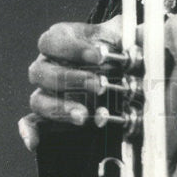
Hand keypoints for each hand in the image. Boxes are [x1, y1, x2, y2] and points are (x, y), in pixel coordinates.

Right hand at [19, 16, 129, 149]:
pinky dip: (30, 132)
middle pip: (42, 72)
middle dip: (72, 79)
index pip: (51, 40)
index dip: (72, 48)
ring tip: (84, 116)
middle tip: (100, 86)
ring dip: (60, 108)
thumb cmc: (115, 48)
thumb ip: (132, 34)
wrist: (115, 68)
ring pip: (38, 100)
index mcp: (59, 40)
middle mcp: (46, 64)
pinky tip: (36, 142)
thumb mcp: (123, 36)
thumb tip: (146, 34)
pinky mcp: (46, 115)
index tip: (100, 55)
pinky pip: (30, 123)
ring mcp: (45, 91)